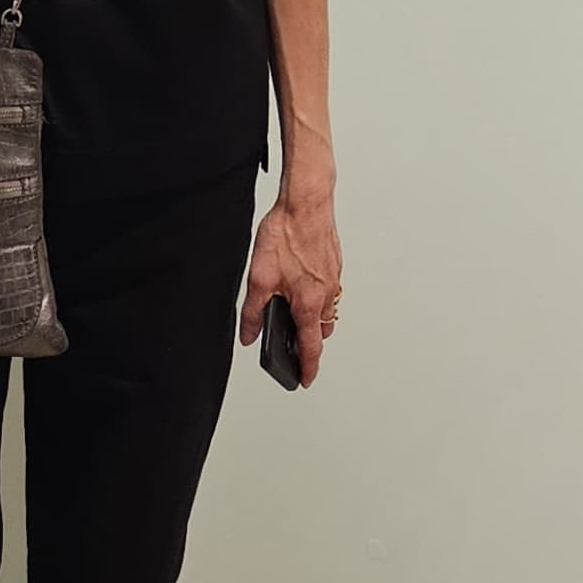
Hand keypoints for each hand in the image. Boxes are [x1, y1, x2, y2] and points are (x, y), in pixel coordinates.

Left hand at [238, 185, 342, 386]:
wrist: (306, 202)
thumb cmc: (287, 234)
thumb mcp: (258, 278)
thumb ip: (252, 312)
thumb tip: (248, 335)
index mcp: (308, 304)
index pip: (311, 347)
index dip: (308, 368)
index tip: (305, 380)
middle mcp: (325, 293)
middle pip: (322, 329)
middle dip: (311, 341)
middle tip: (296, 344)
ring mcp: (332, 277)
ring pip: (328, 309)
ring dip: (316, 317)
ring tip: (297, 312)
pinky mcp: (333, 261)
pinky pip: (329, 288)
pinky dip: (318, 294)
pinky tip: (302, 280)